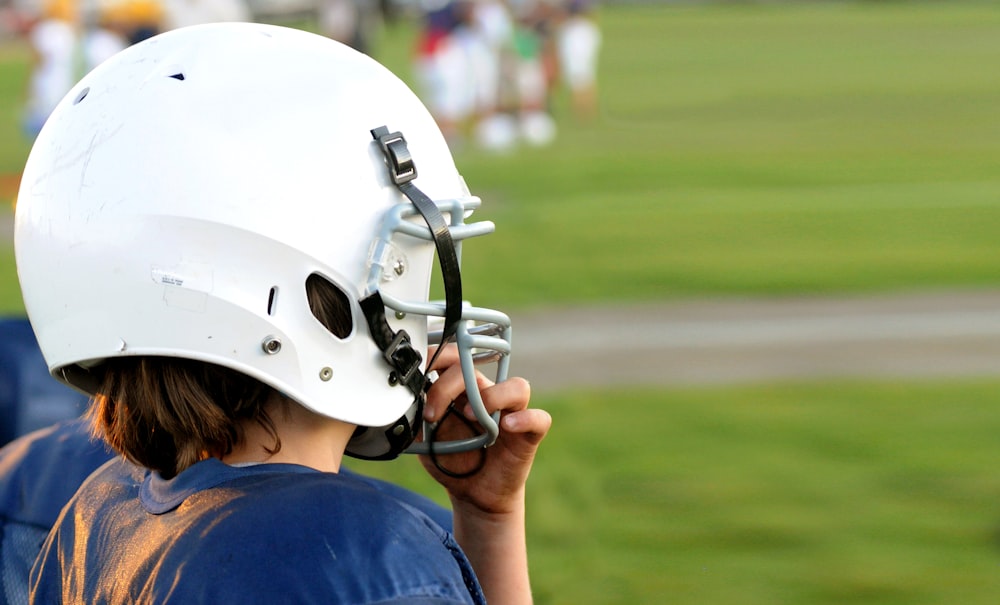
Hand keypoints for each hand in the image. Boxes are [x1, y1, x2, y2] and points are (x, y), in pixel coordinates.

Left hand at [420, 345, 551, 515]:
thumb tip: (401, 398)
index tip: (415, 377)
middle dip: (448, 385)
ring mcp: (512, 413)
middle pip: (476, 369)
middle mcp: (489, 395)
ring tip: (471, 417)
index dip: (435, 359)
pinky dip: (525, 419)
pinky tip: (506, 428)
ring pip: (517, 386)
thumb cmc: (451, 460)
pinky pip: (538, 418)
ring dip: (492, 397)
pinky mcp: (529, 434)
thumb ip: (415, 416)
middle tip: (431, 413)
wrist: (473, 494)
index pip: (454, 358)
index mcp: (464, 390)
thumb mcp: (424, 437)